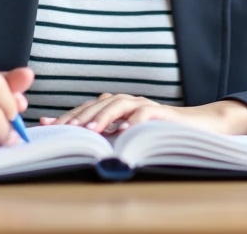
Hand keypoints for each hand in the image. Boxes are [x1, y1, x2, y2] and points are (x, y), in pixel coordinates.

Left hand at [39, 95, 246, 136]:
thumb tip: (78, 144)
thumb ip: (109, 136)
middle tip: (63, 129)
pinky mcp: (164, 114)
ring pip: (119, 103)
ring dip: (103, 115)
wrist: (201, 128)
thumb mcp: (130, 138)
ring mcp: (146, 106)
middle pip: (99, 102)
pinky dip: (133, 120)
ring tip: (90, 129)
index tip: (45, 125)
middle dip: (79, 114)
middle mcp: (130, 102)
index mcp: (119, 107)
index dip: (67, 115)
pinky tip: (123, 131)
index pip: (88, 108)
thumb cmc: (161, 136)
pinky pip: (146, 113)